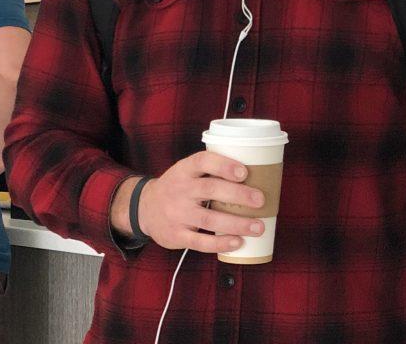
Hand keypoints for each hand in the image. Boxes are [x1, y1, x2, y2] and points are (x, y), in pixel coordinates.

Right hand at [136, 151, 264, 252]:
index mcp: (183, 170)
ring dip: (236, 223)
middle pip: (210, 190)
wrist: (144, 208)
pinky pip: (201, 241)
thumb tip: (252, 174)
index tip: (244, 172)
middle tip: (261, 200)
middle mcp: (180, 190)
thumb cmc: (176, 187)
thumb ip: (209, 172)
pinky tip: (238, 242)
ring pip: (209, 218)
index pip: (203, 162)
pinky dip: (221, 243)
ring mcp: (177, 214)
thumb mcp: (185, 172)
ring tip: (258, 226)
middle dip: (238, 195)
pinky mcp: (177, 235)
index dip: (223, 165)